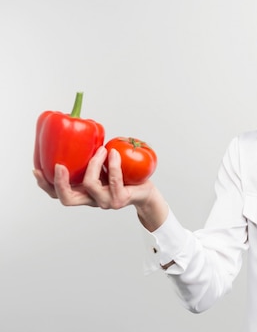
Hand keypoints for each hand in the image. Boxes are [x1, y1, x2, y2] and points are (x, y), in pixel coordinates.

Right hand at [33, 146, 152, 209]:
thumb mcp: (101, 164)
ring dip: (93, 164)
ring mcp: (105, 201)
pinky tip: (113, 153)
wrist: (145, 190)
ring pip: (90, 185)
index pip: (58, 194)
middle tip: (60, 165)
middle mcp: (91, 200)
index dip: (45, 184)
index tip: (37, 169)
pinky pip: (114, 181)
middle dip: (60, 183)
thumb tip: (76, 130)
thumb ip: (88, 156)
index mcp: (82, 192)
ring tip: (102, 149)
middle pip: (67, 199)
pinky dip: (112, 165)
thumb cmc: (123, 175)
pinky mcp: (120, 199)